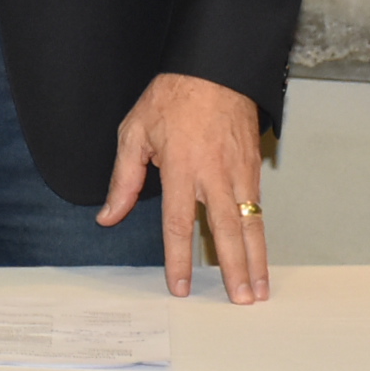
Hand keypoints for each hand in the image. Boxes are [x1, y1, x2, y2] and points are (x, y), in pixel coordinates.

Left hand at [99, 71, 269, 302]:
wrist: (213, 70)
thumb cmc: (169, 99)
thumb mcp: (133, 132)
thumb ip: (123, 179)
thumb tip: (108, 216)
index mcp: (180, 168)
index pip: (179, 224)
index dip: (179, 259)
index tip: (181, 287)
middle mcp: (213, 176)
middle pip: (225, 231)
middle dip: (234, 269)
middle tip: (240, 300)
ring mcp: (238, 173)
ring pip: (250, 224)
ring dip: (256, 259)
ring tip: (259, 289)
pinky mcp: (252, 168)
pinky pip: (258, 208)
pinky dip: (261, 235)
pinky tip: (261, 253)